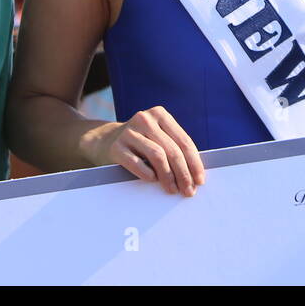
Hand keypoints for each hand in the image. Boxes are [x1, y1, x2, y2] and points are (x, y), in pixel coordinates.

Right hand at [84, 106, 204, 196]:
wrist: (105, 141)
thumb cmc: (140, 144)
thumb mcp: (157, 137)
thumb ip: (174, 148)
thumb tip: (196, 174)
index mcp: (160, 114)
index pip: (183, 141)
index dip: (194, 162)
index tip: (200, 180)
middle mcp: (145, 119)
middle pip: (172, 150)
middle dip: (183, 173)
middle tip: (188, 190)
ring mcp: (129, 132)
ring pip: (157, 155)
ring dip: (168, 176)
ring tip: (172, 189)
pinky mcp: (116, 147)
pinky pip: (137, 163)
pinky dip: (148, 174)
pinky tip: (153, 181)